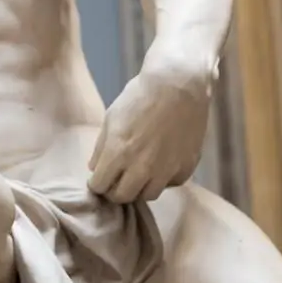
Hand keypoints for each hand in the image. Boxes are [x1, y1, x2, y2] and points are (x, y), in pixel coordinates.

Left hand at [88, 61, 211, 202]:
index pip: (99, 186)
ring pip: (148, 196)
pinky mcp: (186, 167)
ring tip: (136, 175)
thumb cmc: (140, 97)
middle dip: (115, 191)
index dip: (97, 183)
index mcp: (118, 153)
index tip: (99, 178)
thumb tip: (95, 170)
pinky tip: (158, 164)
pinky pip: (169, 184)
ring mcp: (166, 169)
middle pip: (123, 197)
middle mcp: (142, 167)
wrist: (179, 85)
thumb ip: (102, 148)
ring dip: (139, 188)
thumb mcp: (112, 118)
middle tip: (115, 181)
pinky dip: (162, 179)